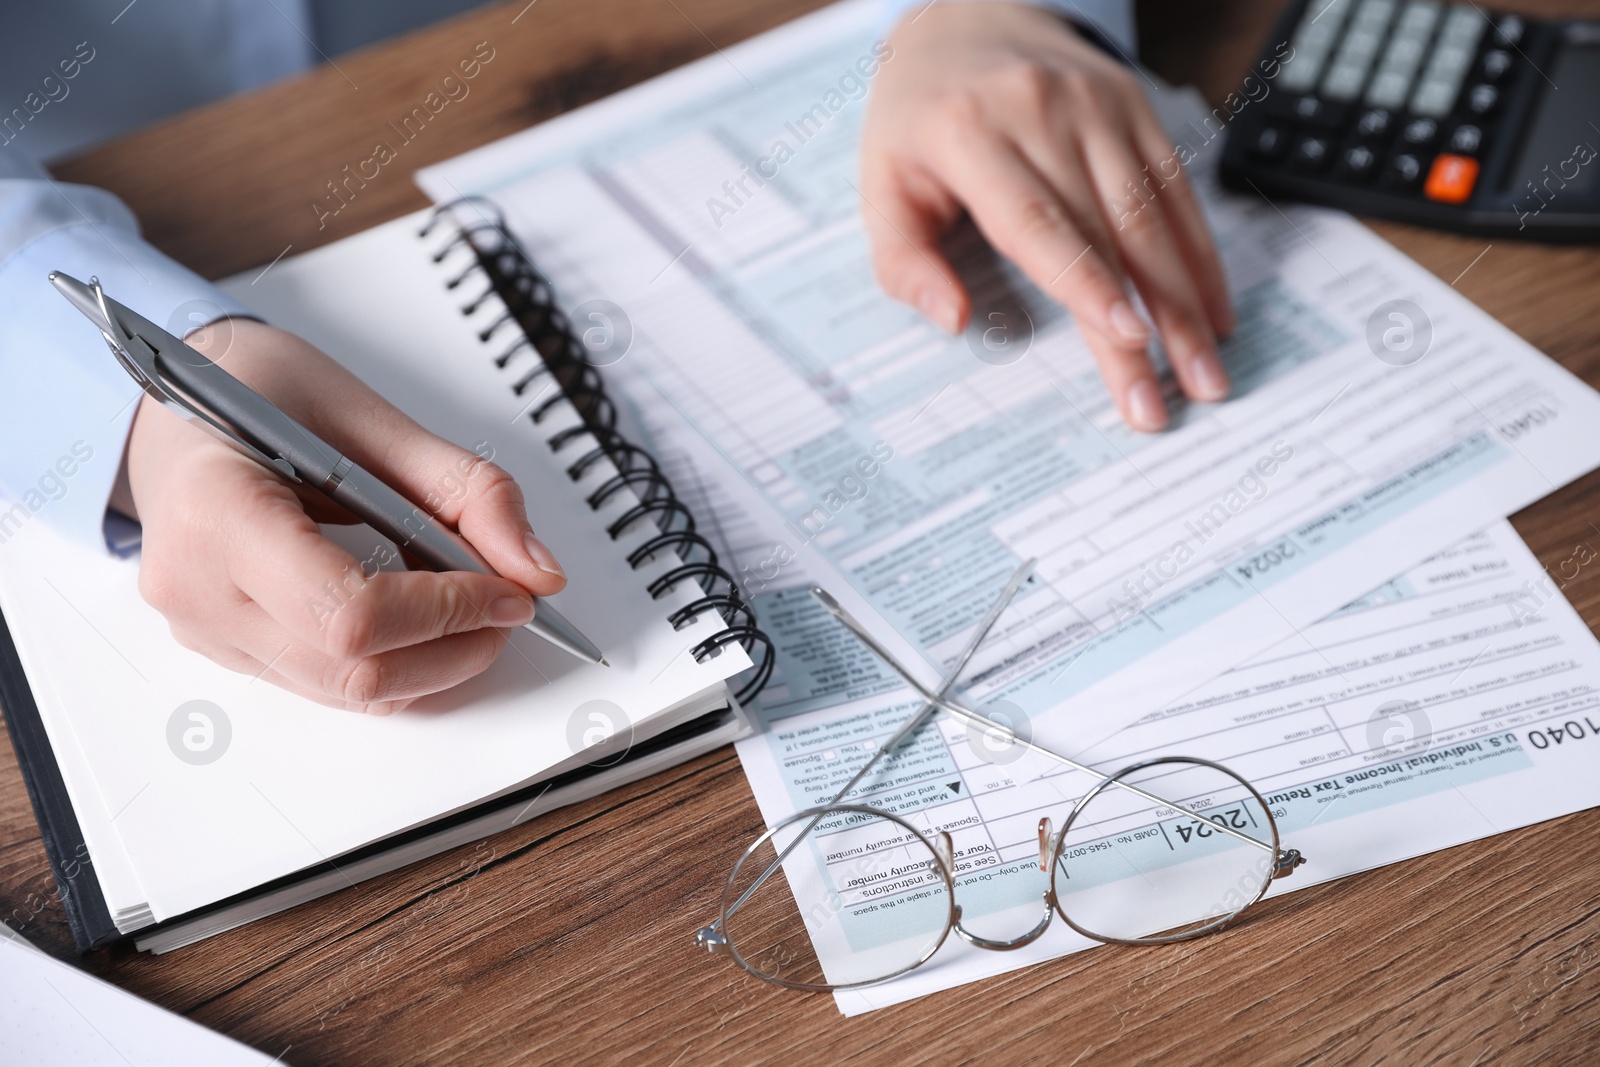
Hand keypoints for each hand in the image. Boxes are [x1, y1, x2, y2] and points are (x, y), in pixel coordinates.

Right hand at [124, 319, 566, 713]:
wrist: (178, 404)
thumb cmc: (258, 394)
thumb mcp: (370, 414)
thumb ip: (466, 491)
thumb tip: (534, 569)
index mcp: (217, 511)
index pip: (349, 612)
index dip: (446, 612)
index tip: (507, 590)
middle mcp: (196, 586)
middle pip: (353, 669)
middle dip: (454, 645)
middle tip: (509, 599)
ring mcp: (204, 629)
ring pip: (347, 693)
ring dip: (434, 662)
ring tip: (472, 604)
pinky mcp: (227, 650)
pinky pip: (328, 684)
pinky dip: (396, 659)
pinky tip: (424, 614)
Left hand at [861, 2, 1234, 430]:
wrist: (966, 18)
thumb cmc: (920, 119)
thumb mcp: (881, 186)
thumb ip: (905, 262)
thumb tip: (953, 320)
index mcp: (969, 133)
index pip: (1038, 221)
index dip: (1086, 283)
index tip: (1126, 339)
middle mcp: (1043, 112)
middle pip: (1107, 232)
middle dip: (1148, 322)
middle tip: (1172, 396)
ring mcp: (1098, 106)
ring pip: (1154, 216)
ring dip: (1187, 302)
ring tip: (1206, 371)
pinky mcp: (1135, 108)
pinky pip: (1177, 190)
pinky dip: (1199, 255)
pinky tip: (1213, 311)